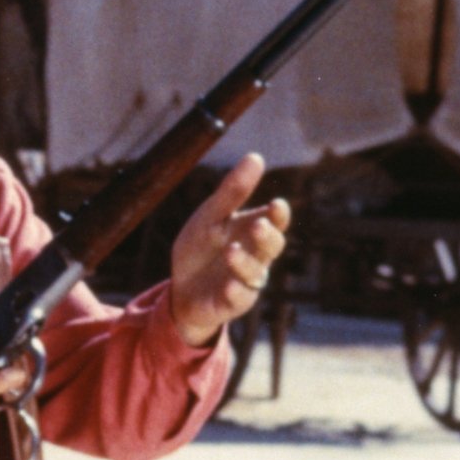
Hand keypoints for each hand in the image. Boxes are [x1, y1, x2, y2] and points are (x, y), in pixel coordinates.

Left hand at [168, 153, 290, 346]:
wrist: (181, 288)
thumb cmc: (200, 249)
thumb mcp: (210, 217)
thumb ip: (232, 192)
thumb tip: (256, 156)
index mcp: (253, 231)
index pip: (275, 221)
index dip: (279, 214)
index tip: (276, 204)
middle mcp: (257, 257)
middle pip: (272, 246)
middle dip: (267, 236)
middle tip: (257, 225)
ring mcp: (247, 281)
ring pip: (256, 273)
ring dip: (245, 262)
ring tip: (231, 251)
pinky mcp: (233, 303)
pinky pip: (239, 298)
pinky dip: (235, 291)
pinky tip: (228, 285)